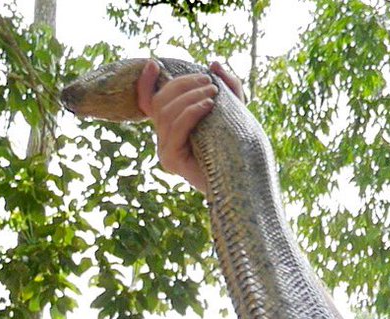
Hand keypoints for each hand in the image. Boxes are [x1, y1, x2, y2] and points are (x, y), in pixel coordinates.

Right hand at [136, 59, 244, 193]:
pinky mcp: (171, 161)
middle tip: (208, 81)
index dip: (146, 83)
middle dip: (183, 85)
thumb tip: (214, 63)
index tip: (153, 62)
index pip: (148, 103)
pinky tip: (208, 106)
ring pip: (167, 113)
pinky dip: (191, 113)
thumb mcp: (233, 111)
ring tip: (213, 92)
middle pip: (160, 102)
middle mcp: (163, 140)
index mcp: (171, 129)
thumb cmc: (238, 148)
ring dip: (190, 97)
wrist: (244, 183)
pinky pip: (176, 129)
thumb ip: (228, 87)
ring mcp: (165, 152)